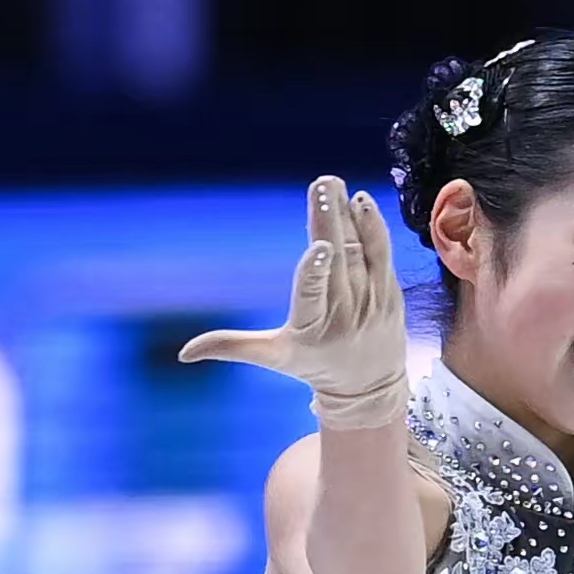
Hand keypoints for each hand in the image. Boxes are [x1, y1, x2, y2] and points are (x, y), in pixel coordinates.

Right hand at [177, 177, 409, 428]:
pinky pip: (382, 255)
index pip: (312, 295)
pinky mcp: (390, 293)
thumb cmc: (314, 366)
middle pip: (336, 261)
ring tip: (336, 186)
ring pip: (360, 252)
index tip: (318, 248)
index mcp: (310, 328)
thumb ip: (231, 346)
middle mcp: (344, 314)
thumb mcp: (273, 357)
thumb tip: (184, 354)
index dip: (314, 271)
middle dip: (329, 221)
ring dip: (349, 216)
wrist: (369, 388)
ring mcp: (371, 302)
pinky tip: (362, 201)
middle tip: (322, 184)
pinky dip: (374, 228)